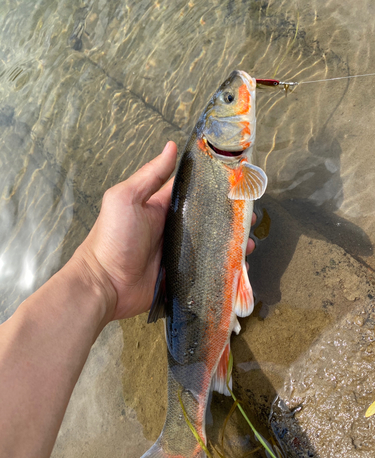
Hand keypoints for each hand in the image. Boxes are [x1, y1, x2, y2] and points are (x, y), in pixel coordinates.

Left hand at [76, 141, 256, 321]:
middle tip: (250, 216)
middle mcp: (173, 230)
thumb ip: (149, 176)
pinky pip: (207, 270)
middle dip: (230, 218)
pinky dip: (224, 267)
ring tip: (249, 241)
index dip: (214, 187)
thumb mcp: (125, 199)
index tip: (238, 183)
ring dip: (231, 243)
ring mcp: (179, 254)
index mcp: (162, 208)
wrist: (104, 285)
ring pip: (212, 246)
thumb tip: (171, 147)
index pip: (193, 193)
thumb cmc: (111, 238)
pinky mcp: (182, 276)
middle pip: (208, 221)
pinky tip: (240, 265)